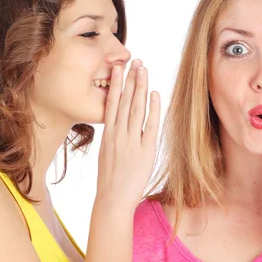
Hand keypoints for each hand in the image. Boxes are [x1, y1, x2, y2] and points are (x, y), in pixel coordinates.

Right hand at [96, 59, 160, 210]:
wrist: (112, 200)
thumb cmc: (110, 180)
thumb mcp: (107, 154)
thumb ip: (114, 137)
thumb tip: (120, 124)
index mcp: (108, 134)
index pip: (112, 103)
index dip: (117, 84)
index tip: (119, 68)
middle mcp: (118, 134)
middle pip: (125, 101)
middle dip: (131, 79)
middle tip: (135, 61)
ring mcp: (131, 142)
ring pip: (136, 109)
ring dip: (140, 88)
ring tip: (143, 70)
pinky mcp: (145, 151)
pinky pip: (149, 126)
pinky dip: (152, 109)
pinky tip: (154, 94)